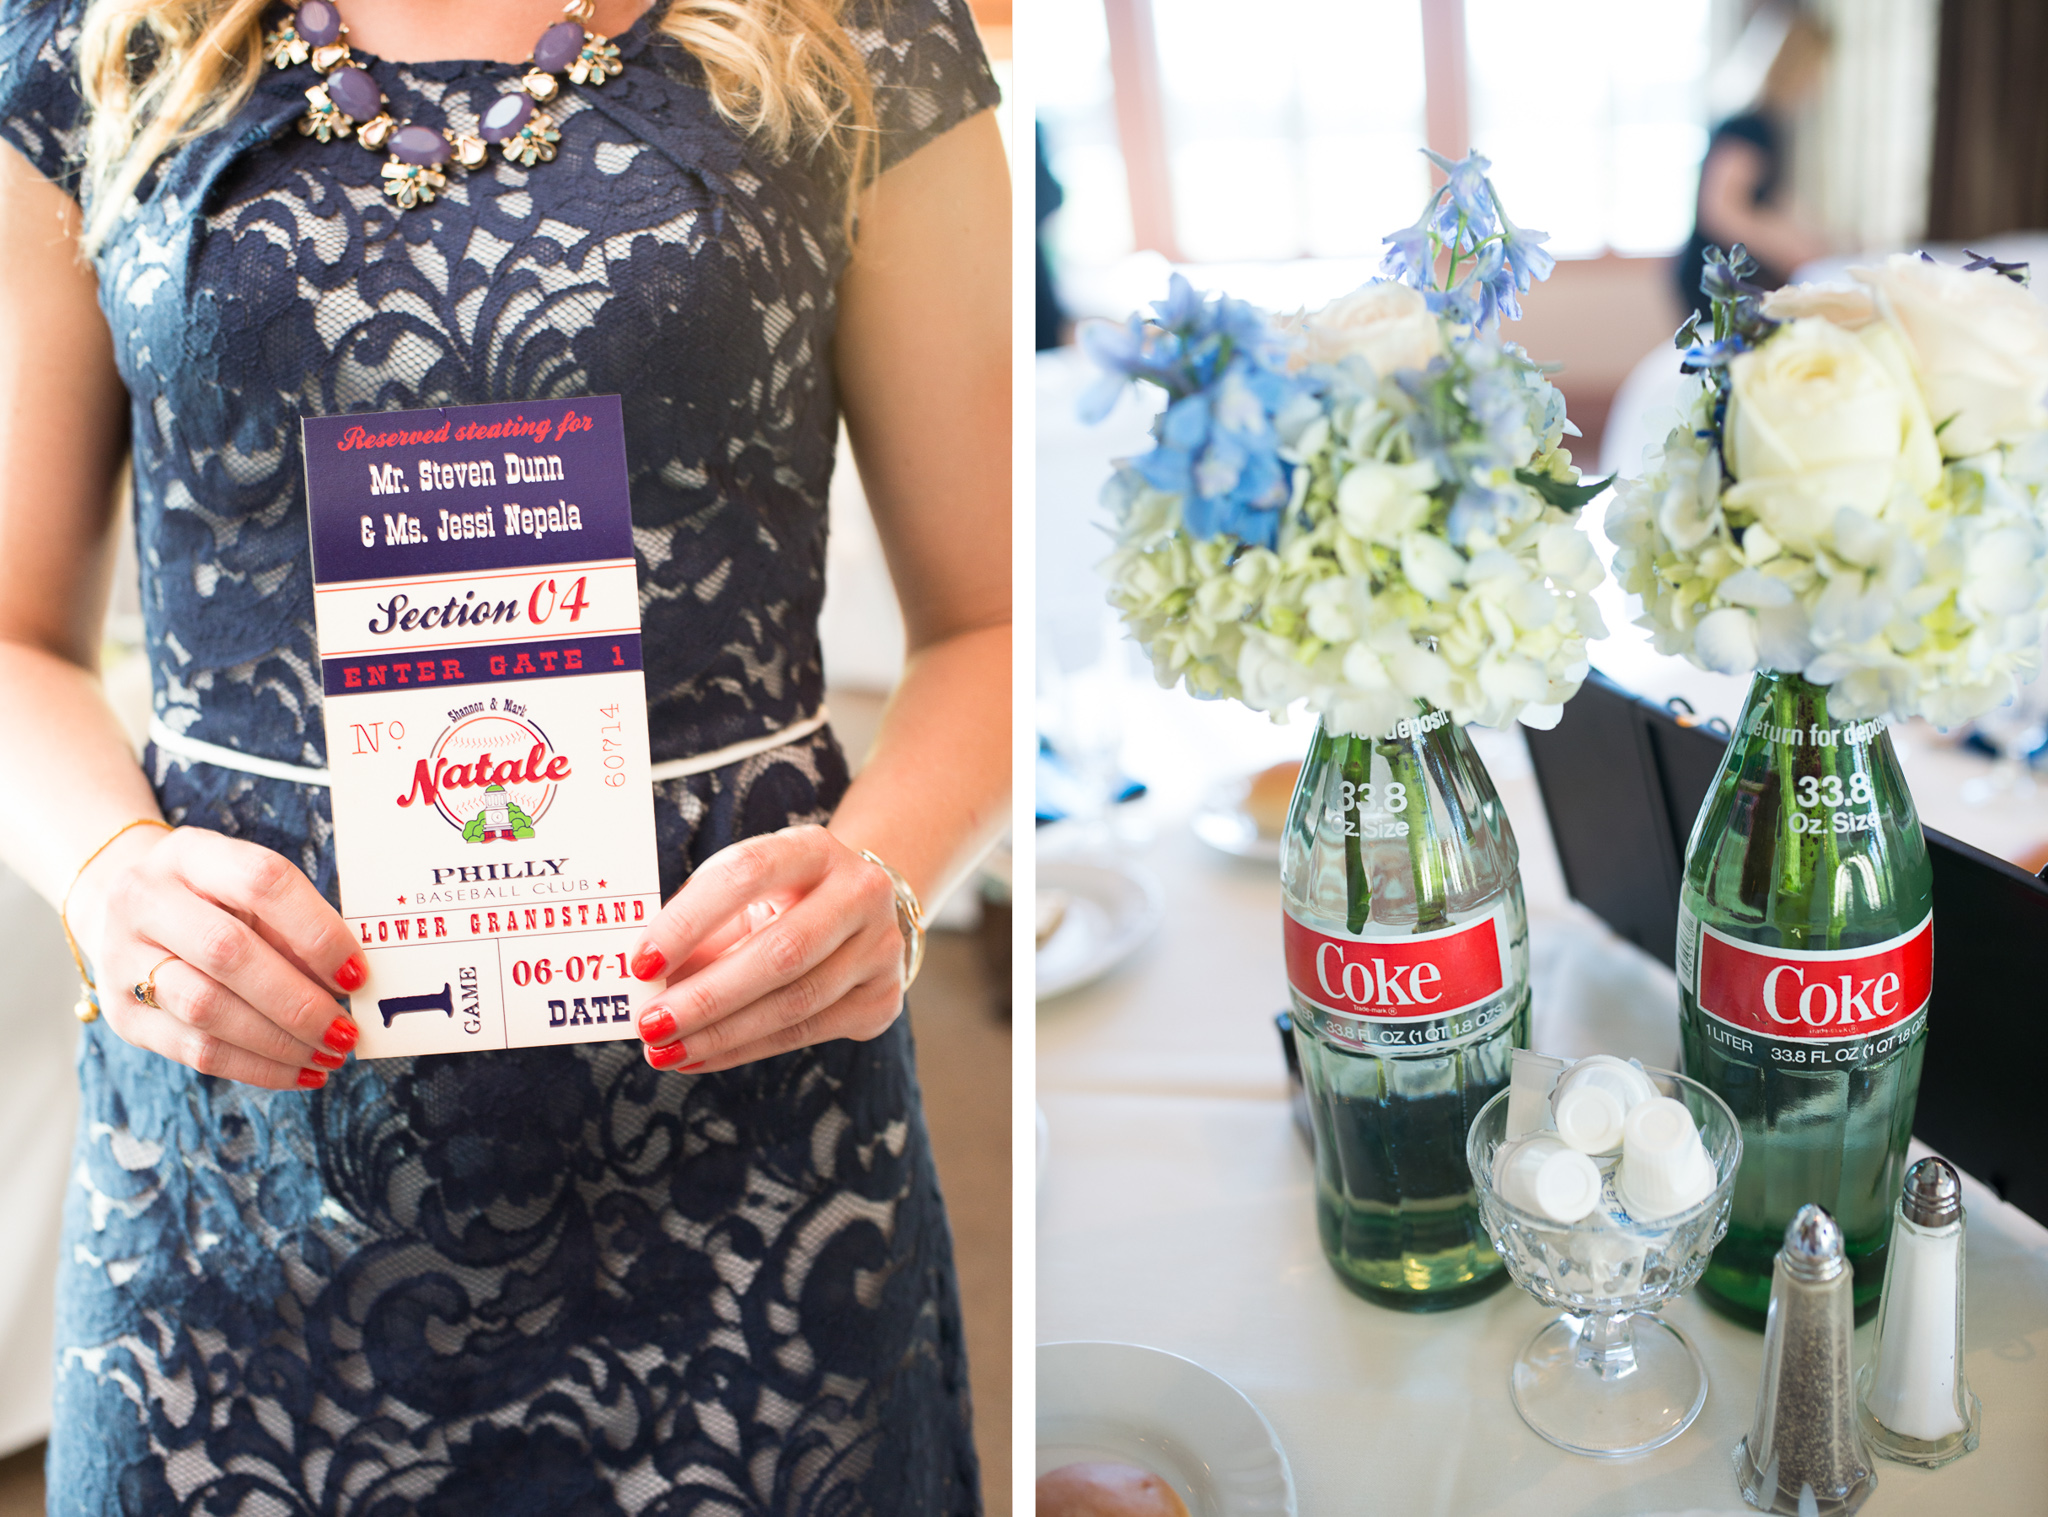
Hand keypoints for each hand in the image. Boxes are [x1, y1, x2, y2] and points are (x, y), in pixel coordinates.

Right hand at [70, 825, 366, 1088]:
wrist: (124, 913)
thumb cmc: (214, 901)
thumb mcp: (250, 892)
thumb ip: (296, 926)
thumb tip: (350, 982)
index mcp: (190, 855)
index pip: (262, 882)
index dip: (316, 931)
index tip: (357, 974)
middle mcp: (144, 901)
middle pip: (227, 952)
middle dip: (298, 1000)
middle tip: (346, 1030)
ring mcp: (122, 959)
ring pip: (207, 1008)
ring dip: (280, 1041)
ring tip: (330, 1055)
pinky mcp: (123, 1015)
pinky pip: (195, 1051)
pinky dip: (257, 1066)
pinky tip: (300, 1071)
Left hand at [630, 825, 907, 1071]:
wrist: (859, 910)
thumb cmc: (780, 901)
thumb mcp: (743, 897)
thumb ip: (699, 930)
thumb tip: (644, 984)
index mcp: (812, 848)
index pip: (747, 874)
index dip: (690, 920)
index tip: (641, 963)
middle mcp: (860, 891)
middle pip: (782, 951)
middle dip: (707, 995)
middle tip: (651, 1025)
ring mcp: (880, 947)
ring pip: (796, 1001)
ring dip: (721, 1033)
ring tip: (667, 1050)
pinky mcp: (882, 997)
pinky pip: (807, 1032)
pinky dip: (745, 1049)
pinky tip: (701, 1057)